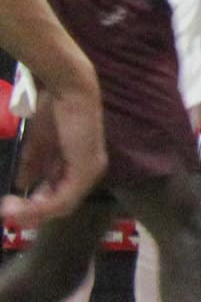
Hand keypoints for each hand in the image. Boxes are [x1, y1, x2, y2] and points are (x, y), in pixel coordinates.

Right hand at [1, 72, 104, 227]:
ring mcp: (91, 172)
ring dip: (30, 213)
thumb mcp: (38, 143)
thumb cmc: (53, 109)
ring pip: (60, 207)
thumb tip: (22, 185)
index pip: (60, 195)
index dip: (34, 206)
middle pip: (60, 205)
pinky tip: (18, 206)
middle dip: (30, 213)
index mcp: (80, 163)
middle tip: (5, 213)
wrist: (67, 88)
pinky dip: (38, 207)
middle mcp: (91, 170)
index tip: (10, 206)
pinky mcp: (86, 170)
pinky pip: (62, 200)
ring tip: (7, 209)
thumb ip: (32, 165)